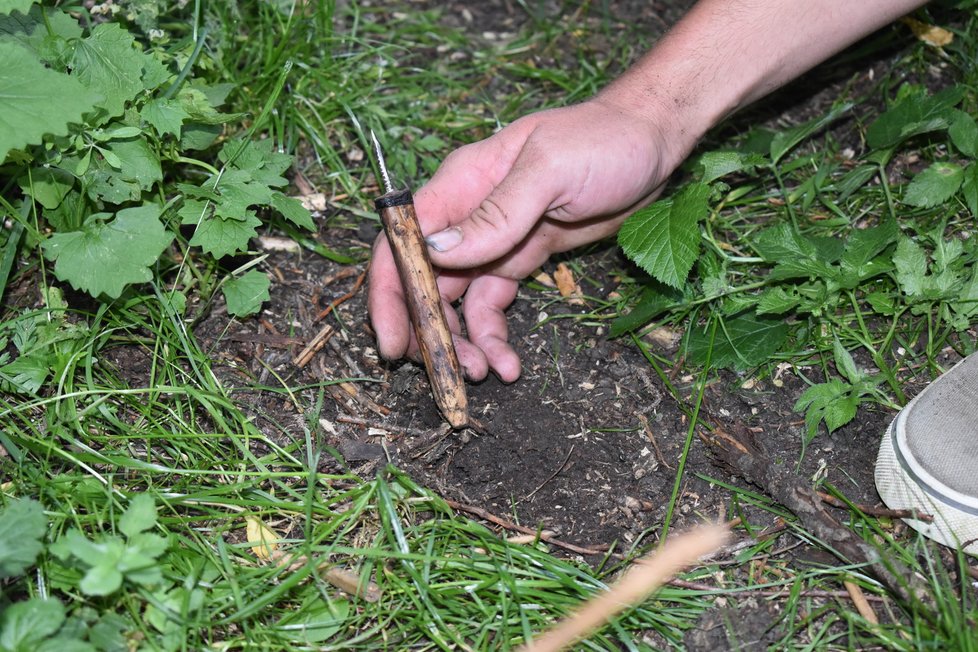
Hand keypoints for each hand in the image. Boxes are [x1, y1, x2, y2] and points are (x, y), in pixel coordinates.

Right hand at [368, 97, 684, 381]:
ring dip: (461, 341)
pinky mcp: (520, 260)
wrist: (651, 143)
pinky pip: (492, 305)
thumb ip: (496, 214)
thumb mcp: (551, 172)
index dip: (389, 291)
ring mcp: (493, 241)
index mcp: (461, 183)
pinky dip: (493, 336)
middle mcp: (467, 215)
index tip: (391, 340)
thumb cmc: (603, 141)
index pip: (402, 239)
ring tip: (482, 373)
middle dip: (425, 330)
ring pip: (456, 302)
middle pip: (422, 279)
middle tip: (440, 373)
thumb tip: (434, 251)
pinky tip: (507, 362)